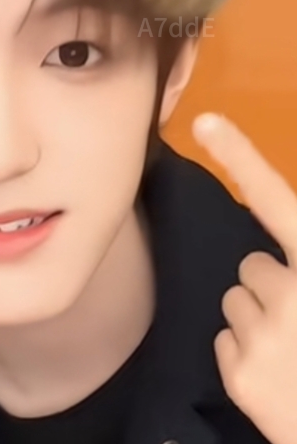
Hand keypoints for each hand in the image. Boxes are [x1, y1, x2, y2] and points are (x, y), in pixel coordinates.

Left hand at [194, 113, 296, 443]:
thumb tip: (273, 249)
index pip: (279, 202)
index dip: (242, 157)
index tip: (206, 120)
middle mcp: (293, 294)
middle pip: (250, 263)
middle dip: (270, 284)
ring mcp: (262, 336)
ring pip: (234, 300)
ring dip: (257, 316)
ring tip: (290, 347)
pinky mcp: (238, 373)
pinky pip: (223, 337)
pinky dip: (243, 350)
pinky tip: (274, 372)